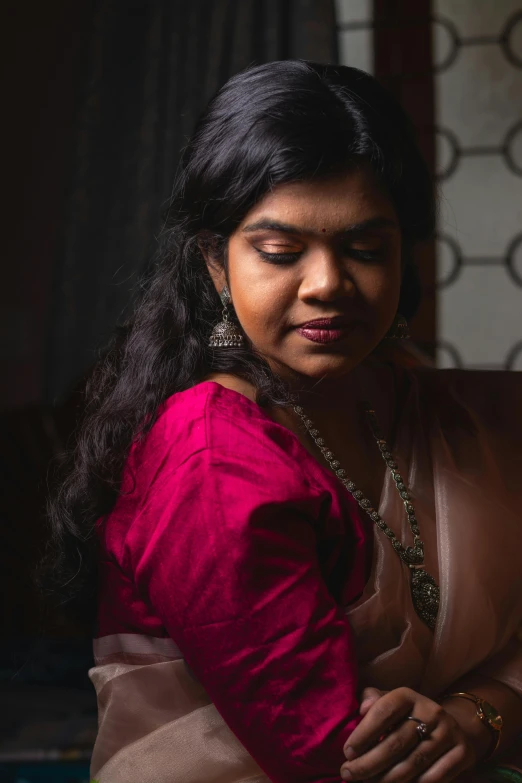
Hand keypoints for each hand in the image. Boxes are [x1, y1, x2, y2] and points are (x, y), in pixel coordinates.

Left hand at [340, 687, 476, 782]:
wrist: (451, 726)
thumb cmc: (406, 717)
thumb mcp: (389, 702)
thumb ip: (373, 700)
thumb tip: (363, 707)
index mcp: (407, 695)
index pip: (383, 712)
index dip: (363, 733)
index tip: (347, 753)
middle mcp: (431, 711)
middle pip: (396, 743)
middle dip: (368, 763)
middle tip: (348, 775)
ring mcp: (449, 732)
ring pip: (412, 764)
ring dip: (385, 779)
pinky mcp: (463, 753)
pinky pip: (433, 778)